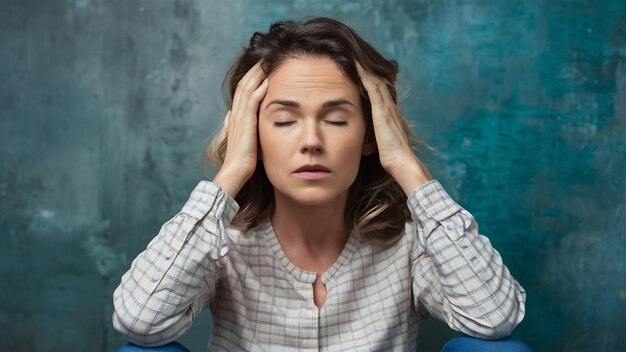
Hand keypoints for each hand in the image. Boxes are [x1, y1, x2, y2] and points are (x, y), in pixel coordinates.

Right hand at [213, 59, 268, 197]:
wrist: (236, 171)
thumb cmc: (243, 159)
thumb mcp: (243, 138)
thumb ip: (240, 126)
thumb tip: (232, 116)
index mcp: (235, 116)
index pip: (243, 90)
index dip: (252, 77)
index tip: (262, 67)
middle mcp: (235, 113)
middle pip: (244, 84)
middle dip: (255, 70)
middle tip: (265, 57)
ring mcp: (239, 118)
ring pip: (247, 89)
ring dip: (257, 75)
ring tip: (267, 62)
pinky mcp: (245, 124)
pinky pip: (251, 102)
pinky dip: (258, 90)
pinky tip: (267, 81)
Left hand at [355, 60, 432, 194]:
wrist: (401, 161)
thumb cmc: (391, 156)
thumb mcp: (380, 142)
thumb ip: (374, 136)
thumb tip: (366, 141)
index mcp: (389, 113)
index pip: (378, 91)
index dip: (370, 78)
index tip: (360, 67)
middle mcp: (389, 106)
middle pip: (378, 81)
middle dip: (367, 68)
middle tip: (356, 53)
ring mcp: (386, 107)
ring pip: (375, 81)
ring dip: (365, 67)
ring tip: (355, 54)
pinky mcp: (382, 110)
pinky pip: (372, 87)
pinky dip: (365, 75)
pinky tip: (357, 65)